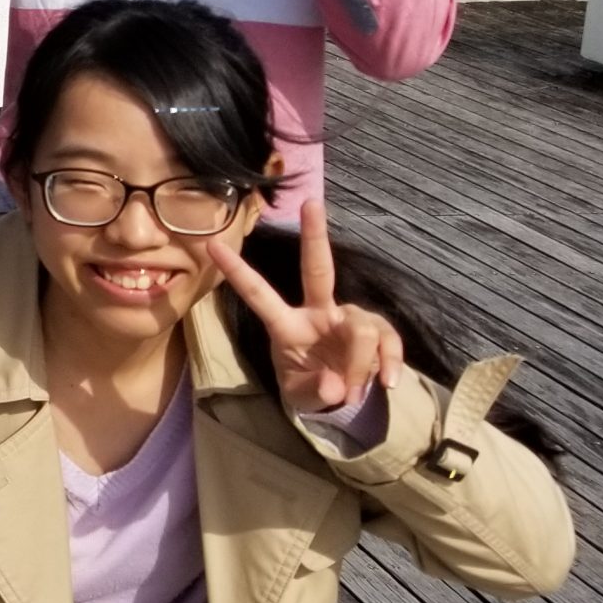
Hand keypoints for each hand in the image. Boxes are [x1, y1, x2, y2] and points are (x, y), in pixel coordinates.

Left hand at [208, 199, 404, 414]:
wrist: (342, 401)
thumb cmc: (310, 387)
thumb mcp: (302, 397)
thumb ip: (314, 392)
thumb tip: (334, 387)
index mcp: (287, 325)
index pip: (258, 294)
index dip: (237, 271)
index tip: (212, 244)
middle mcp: (318, 312)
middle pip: (317, 269)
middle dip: (314, 235)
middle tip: (311, 202)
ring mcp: (349, 317)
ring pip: (362, 329)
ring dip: (360, 367)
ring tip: (351, 392)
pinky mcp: (378, 330)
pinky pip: (388, 342)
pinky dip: (390, 365)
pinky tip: (387, 384)